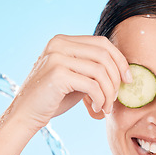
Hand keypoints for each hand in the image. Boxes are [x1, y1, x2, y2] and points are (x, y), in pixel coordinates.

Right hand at [10, 35, 129, 131]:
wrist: (27, 113)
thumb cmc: (55, 97)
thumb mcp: (77, 77)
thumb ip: (94, 69)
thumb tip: (124, 71)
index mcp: (64, 41)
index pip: (102, 43)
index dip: (120, 60)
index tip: (128, 79)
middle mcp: (59, 44)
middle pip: (104, 55)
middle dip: (116, 79)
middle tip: (116, 98)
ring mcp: (57, 57)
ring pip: (101, 71)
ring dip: (109, 93)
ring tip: (106, 107)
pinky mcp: (57, 74)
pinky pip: (93, 85)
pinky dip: (100, 99)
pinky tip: (96, 108)